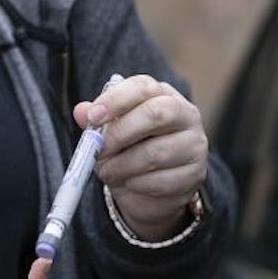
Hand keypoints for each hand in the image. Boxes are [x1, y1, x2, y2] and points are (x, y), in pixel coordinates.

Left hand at [75, 74, 207, 240]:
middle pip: (156, 114)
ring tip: (106, 171)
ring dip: (123, 165)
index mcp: (162, 95)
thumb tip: (81, 111)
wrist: (151, 191)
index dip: (116, 100)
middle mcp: (185, 114)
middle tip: (98, 150)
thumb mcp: (110, 133)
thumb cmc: (129, 151)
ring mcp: (194, 144)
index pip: (143, 87)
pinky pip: (162, 180)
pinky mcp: (196, 173)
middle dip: (120, 133)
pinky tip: (129, 183)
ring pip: (156, 153)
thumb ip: (97, 121)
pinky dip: (138, 184)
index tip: (93, 117)